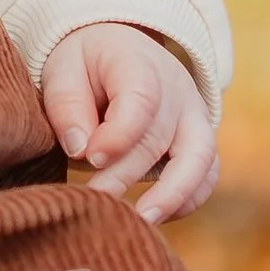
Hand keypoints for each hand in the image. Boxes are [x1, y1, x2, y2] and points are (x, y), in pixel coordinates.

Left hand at [42, 22, 217, 222]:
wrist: (118, 49)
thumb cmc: (84, 64)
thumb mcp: (62, 68)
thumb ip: (67, 104)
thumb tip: (80, 149)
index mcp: (138, 62)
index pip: (141, 99)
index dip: (119, 134)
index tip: (91, 158)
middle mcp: (176, 89)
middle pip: (159, 137)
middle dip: (125, 174)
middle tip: (94, 199)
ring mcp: (193, 115)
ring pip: (200, 158)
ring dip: (173, 194)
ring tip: (140, 221)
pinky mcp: (199, 139)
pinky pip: (208, 174)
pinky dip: (188, 199)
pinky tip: (155, 217)